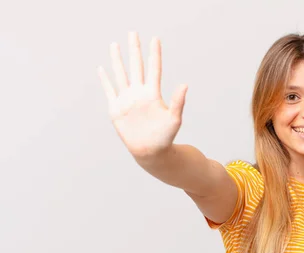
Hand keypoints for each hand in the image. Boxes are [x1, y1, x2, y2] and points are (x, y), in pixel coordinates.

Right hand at [97, 32, 187, 158]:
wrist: (150, 151)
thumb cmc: (165, 137)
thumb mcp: (174, 119)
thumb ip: (178, 101)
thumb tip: (185, 84)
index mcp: (152, 93)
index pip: (153, 68)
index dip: (154, 54)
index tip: (155, 39)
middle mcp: (139, 93)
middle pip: (136, 66)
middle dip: (134, 50)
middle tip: (133, 33)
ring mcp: (127, 99)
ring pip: (121, 74)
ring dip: (117, 60)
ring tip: (115, 44)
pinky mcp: (116, 108)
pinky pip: (110, 90)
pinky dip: (105, 80)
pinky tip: (102, 69)